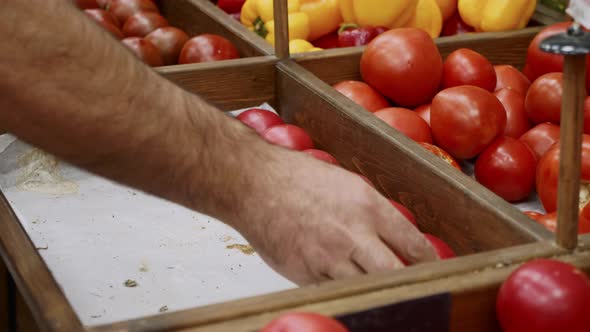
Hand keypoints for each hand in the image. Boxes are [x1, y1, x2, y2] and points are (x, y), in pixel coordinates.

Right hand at [230, 147, 437, 284]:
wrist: (254, 185)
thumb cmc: (298, 178)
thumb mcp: (346, 183)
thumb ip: (373, 211)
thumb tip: (395, 235)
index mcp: (367, 206)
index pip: (413, 244)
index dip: (428, 261)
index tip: (432, 268)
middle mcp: (352, 234)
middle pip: (396, 274)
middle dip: (410, 282)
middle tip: (417, 286)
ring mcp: (328, 259)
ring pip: (367, 287)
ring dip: (377, 287)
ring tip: (382, 285)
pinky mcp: (306, 275)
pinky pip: (335, 289)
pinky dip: (344, 287)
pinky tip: (346, 280)